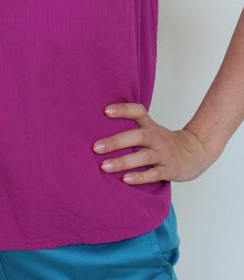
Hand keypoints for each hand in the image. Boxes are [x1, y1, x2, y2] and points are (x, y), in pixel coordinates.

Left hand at [92, 102, 219, 183]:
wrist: (195, 152)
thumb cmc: (163, 141)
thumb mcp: (150, 128)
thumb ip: (131, 126)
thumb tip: (97, 125)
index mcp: (151, 126)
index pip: (138, 112)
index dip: (123, 109)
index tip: (105, 110)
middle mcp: (157, 138)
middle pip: (137, 136)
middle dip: (115, 142)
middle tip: (95, 147)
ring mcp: (163, 154)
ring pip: (143, 157)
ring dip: (123, 162)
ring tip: (104, 166)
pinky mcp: (169, 170)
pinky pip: (153, 174)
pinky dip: (139, 177)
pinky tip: (125, 180)